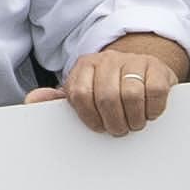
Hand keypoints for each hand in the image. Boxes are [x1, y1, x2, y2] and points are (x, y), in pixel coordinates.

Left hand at [45, 35, 186, 137]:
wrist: (141, 67)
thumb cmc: (107, 86)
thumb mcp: (81, 91)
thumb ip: (55, 99)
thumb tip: (32, 100)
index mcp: (85, 66)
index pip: (80, 94)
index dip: (89, 117)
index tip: (98, 127)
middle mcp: (108, 60)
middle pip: (107, 97)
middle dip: (113, 122)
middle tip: (118, 130)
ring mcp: (134, 61)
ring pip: (132, 95)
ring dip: (134, 118)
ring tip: (134, 123)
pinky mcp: (157, 68)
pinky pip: (155, 91)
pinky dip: (153, 109)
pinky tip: (149, 112)